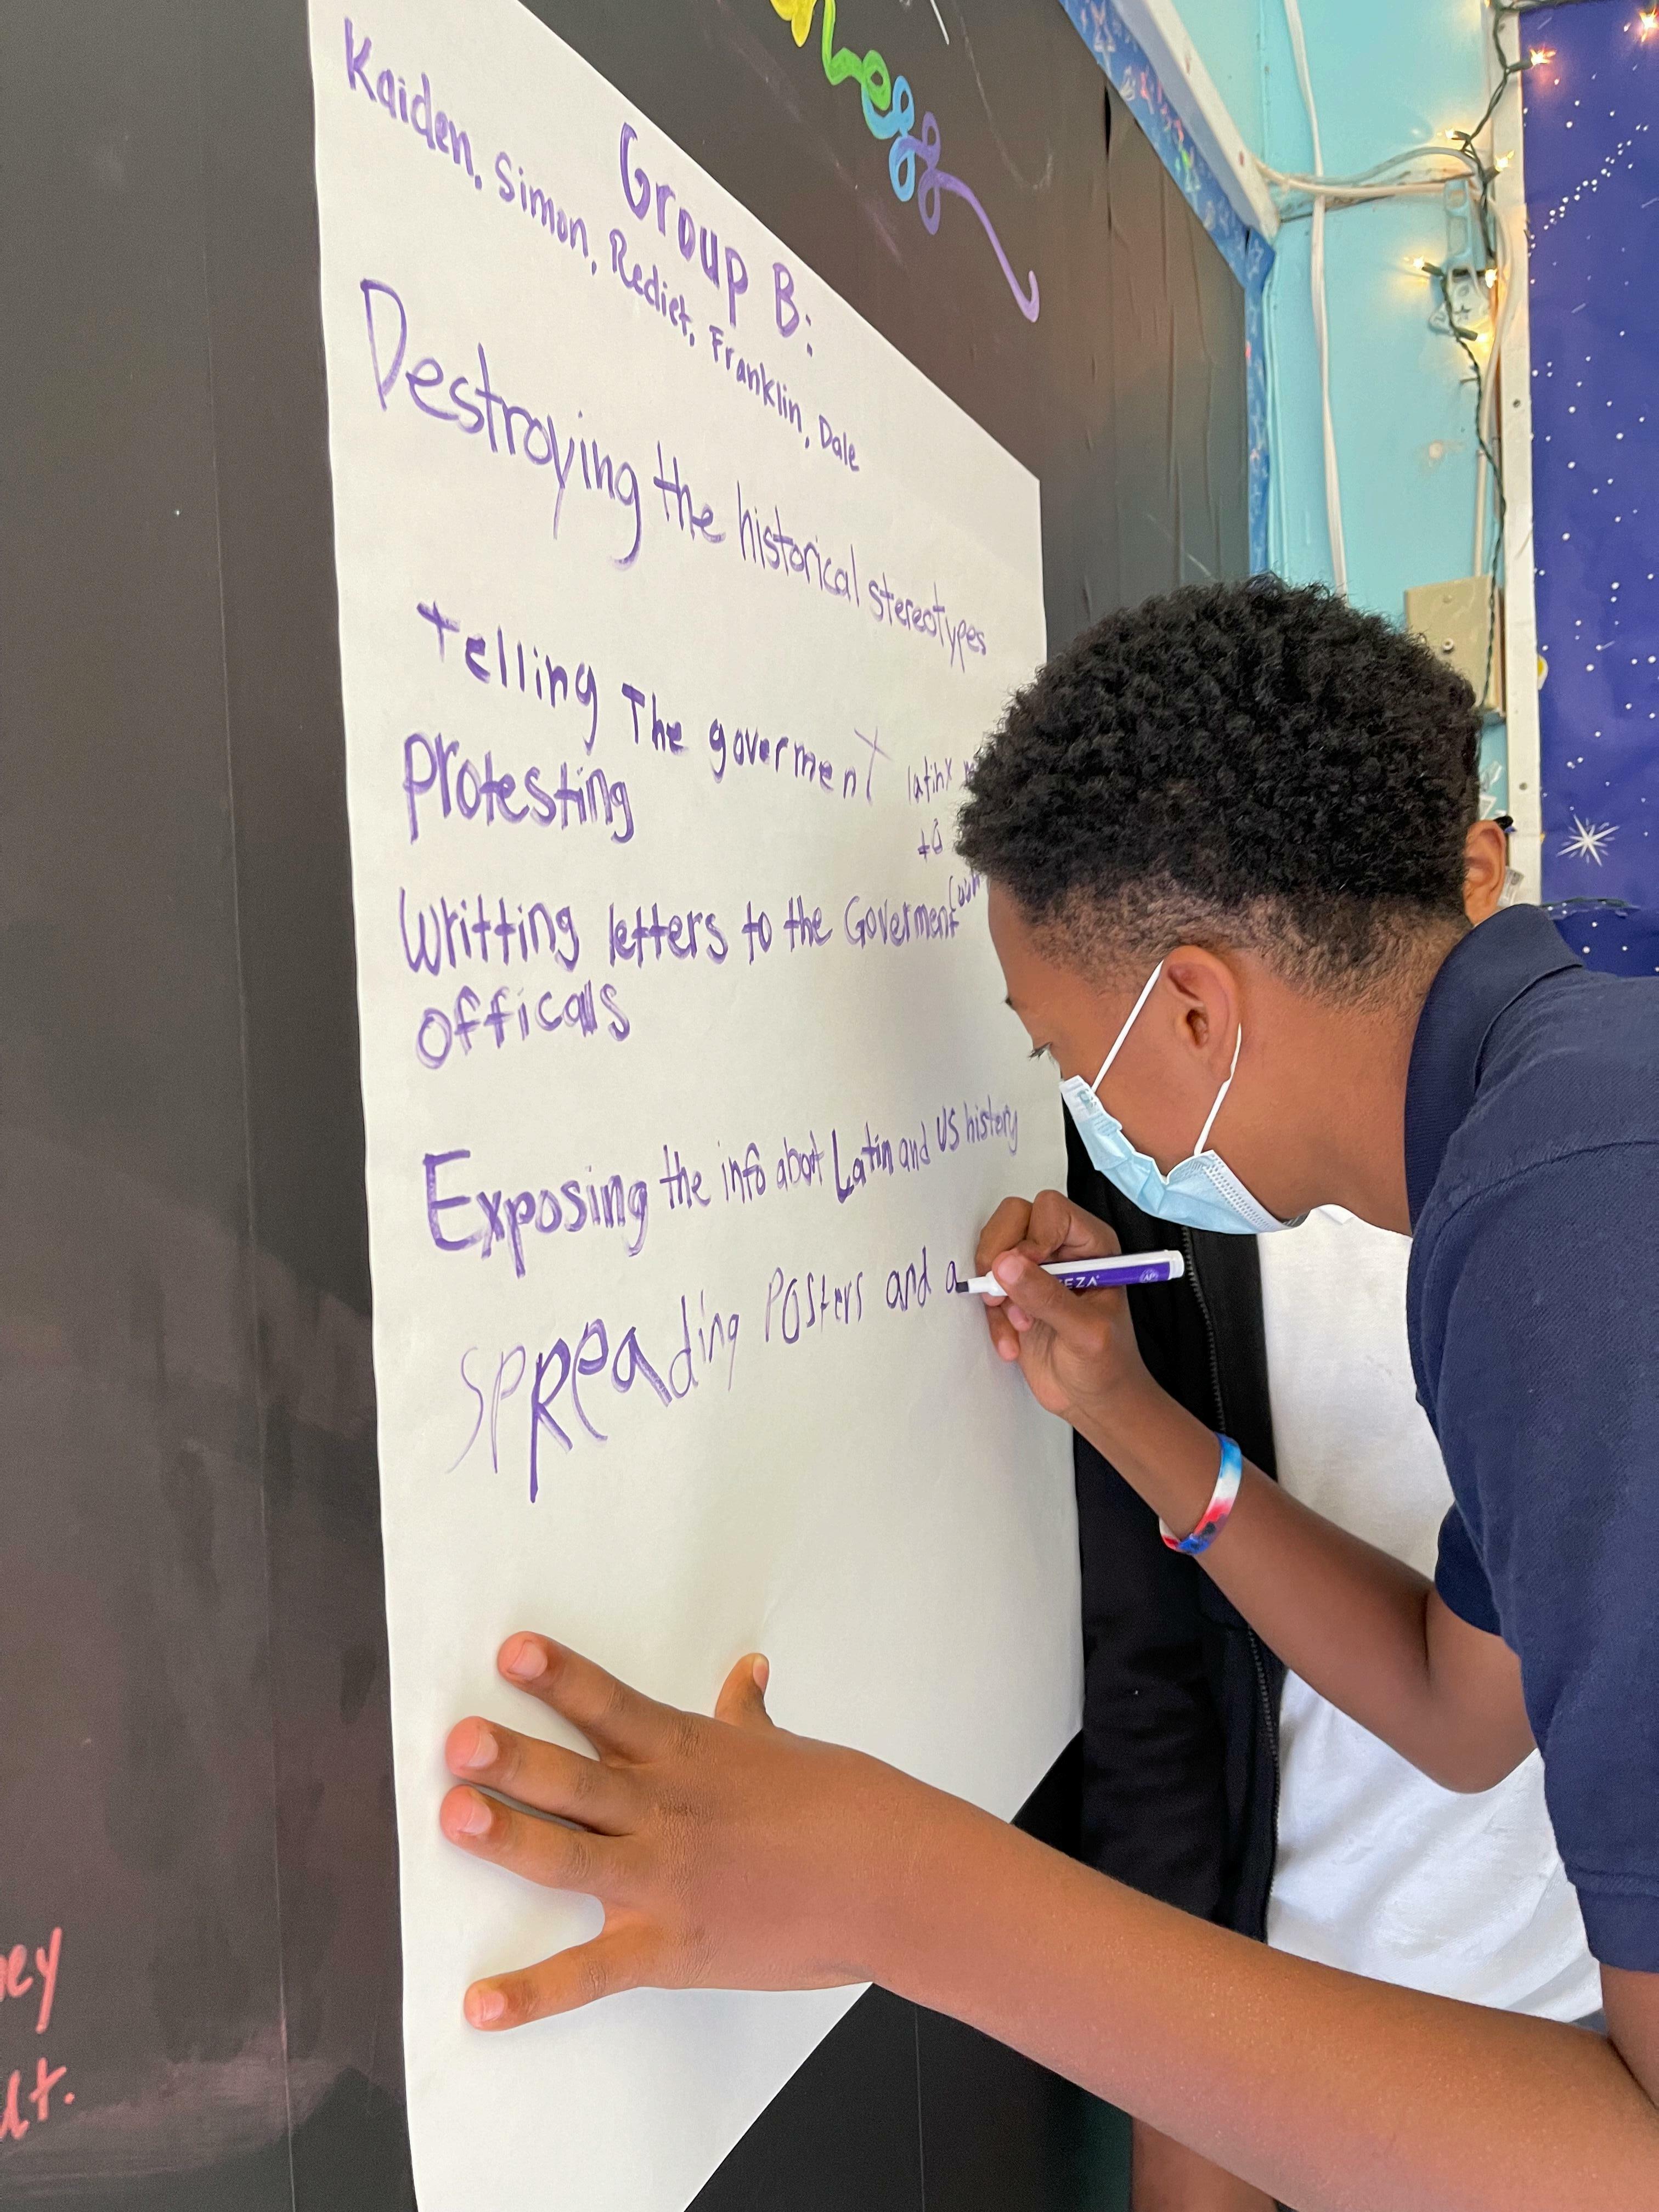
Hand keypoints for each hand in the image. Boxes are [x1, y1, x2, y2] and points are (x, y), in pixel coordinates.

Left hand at [439, 1633, 949, 2028]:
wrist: (891, 1879)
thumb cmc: (844, 1805)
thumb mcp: (785, 1750)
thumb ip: (747, 1714)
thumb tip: (747, 1672)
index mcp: (689, 1755)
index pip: (610, 1706)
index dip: (560, 1677)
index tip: (511, 1651)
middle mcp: (666, 1812)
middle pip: (576, 1780)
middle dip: (514, 1760)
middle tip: (457, 1742)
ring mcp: (664, 1881)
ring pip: (572, 1856)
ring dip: (510, 1838)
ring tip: (457, 1817)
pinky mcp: (670, 1947)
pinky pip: (591, 1974)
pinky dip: (532, 1994)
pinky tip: (479, 2004)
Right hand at [975, 1190, 1153, 1434]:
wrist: (1095, 1402)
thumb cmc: (1108, 1365)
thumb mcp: (1084, 1332)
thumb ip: (1047, 1297)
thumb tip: (1006, 1265)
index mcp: (1092, 1245)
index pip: (1051, 1210)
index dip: (1033, 1236)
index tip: (1029, 1269)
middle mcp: (1062, 1249)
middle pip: (1014, 1217)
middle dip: (1001, 1256)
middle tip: (1003, 1293)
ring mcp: (1035, 1271)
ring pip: (994, 1249)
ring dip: (996, 1291)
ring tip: (1019, 1324)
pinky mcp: (1015, 1296)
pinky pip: (986, 1288)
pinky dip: (993, 1318)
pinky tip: (1012, 1344)